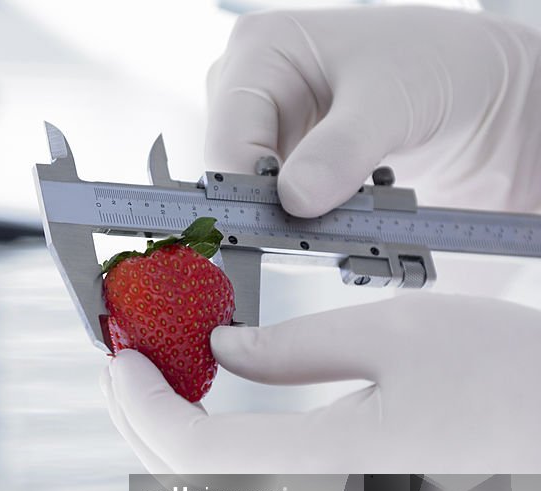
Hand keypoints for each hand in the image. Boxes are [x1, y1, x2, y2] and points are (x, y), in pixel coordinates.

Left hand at [101, 293, 540, 473]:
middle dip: (141, 424)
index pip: (195, 456)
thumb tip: (220, 348)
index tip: (121, 359)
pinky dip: (218, 462)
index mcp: (338, 471)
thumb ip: (293, 346)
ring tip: (158, 384)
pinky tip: (215, 417)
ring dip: (173, 444)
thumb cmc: (519, 380)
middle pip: (195, 490)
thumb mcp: (401, 331)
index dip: (142, 406)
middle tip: (124, 367)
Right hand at [205, 6, 540, 216]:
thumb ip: (342, 151)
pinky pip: (275, 200)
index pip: (226, 142)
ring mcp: (264, 122)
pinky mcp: (282, 153)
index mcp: (261, 50)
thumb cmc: (438, 66)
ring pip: (250, 193)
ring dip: (294, 214)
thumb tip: (295, 200)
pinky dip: (307, 214)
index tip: (288, 229)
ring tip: (349, 202)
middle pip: (232, 170)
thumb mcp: (392, 103)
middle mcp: (249, 84)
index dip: (249, 193)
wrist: (476, 90)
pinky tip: (344, 203)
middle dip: (275, 205)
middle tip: (328, 222)